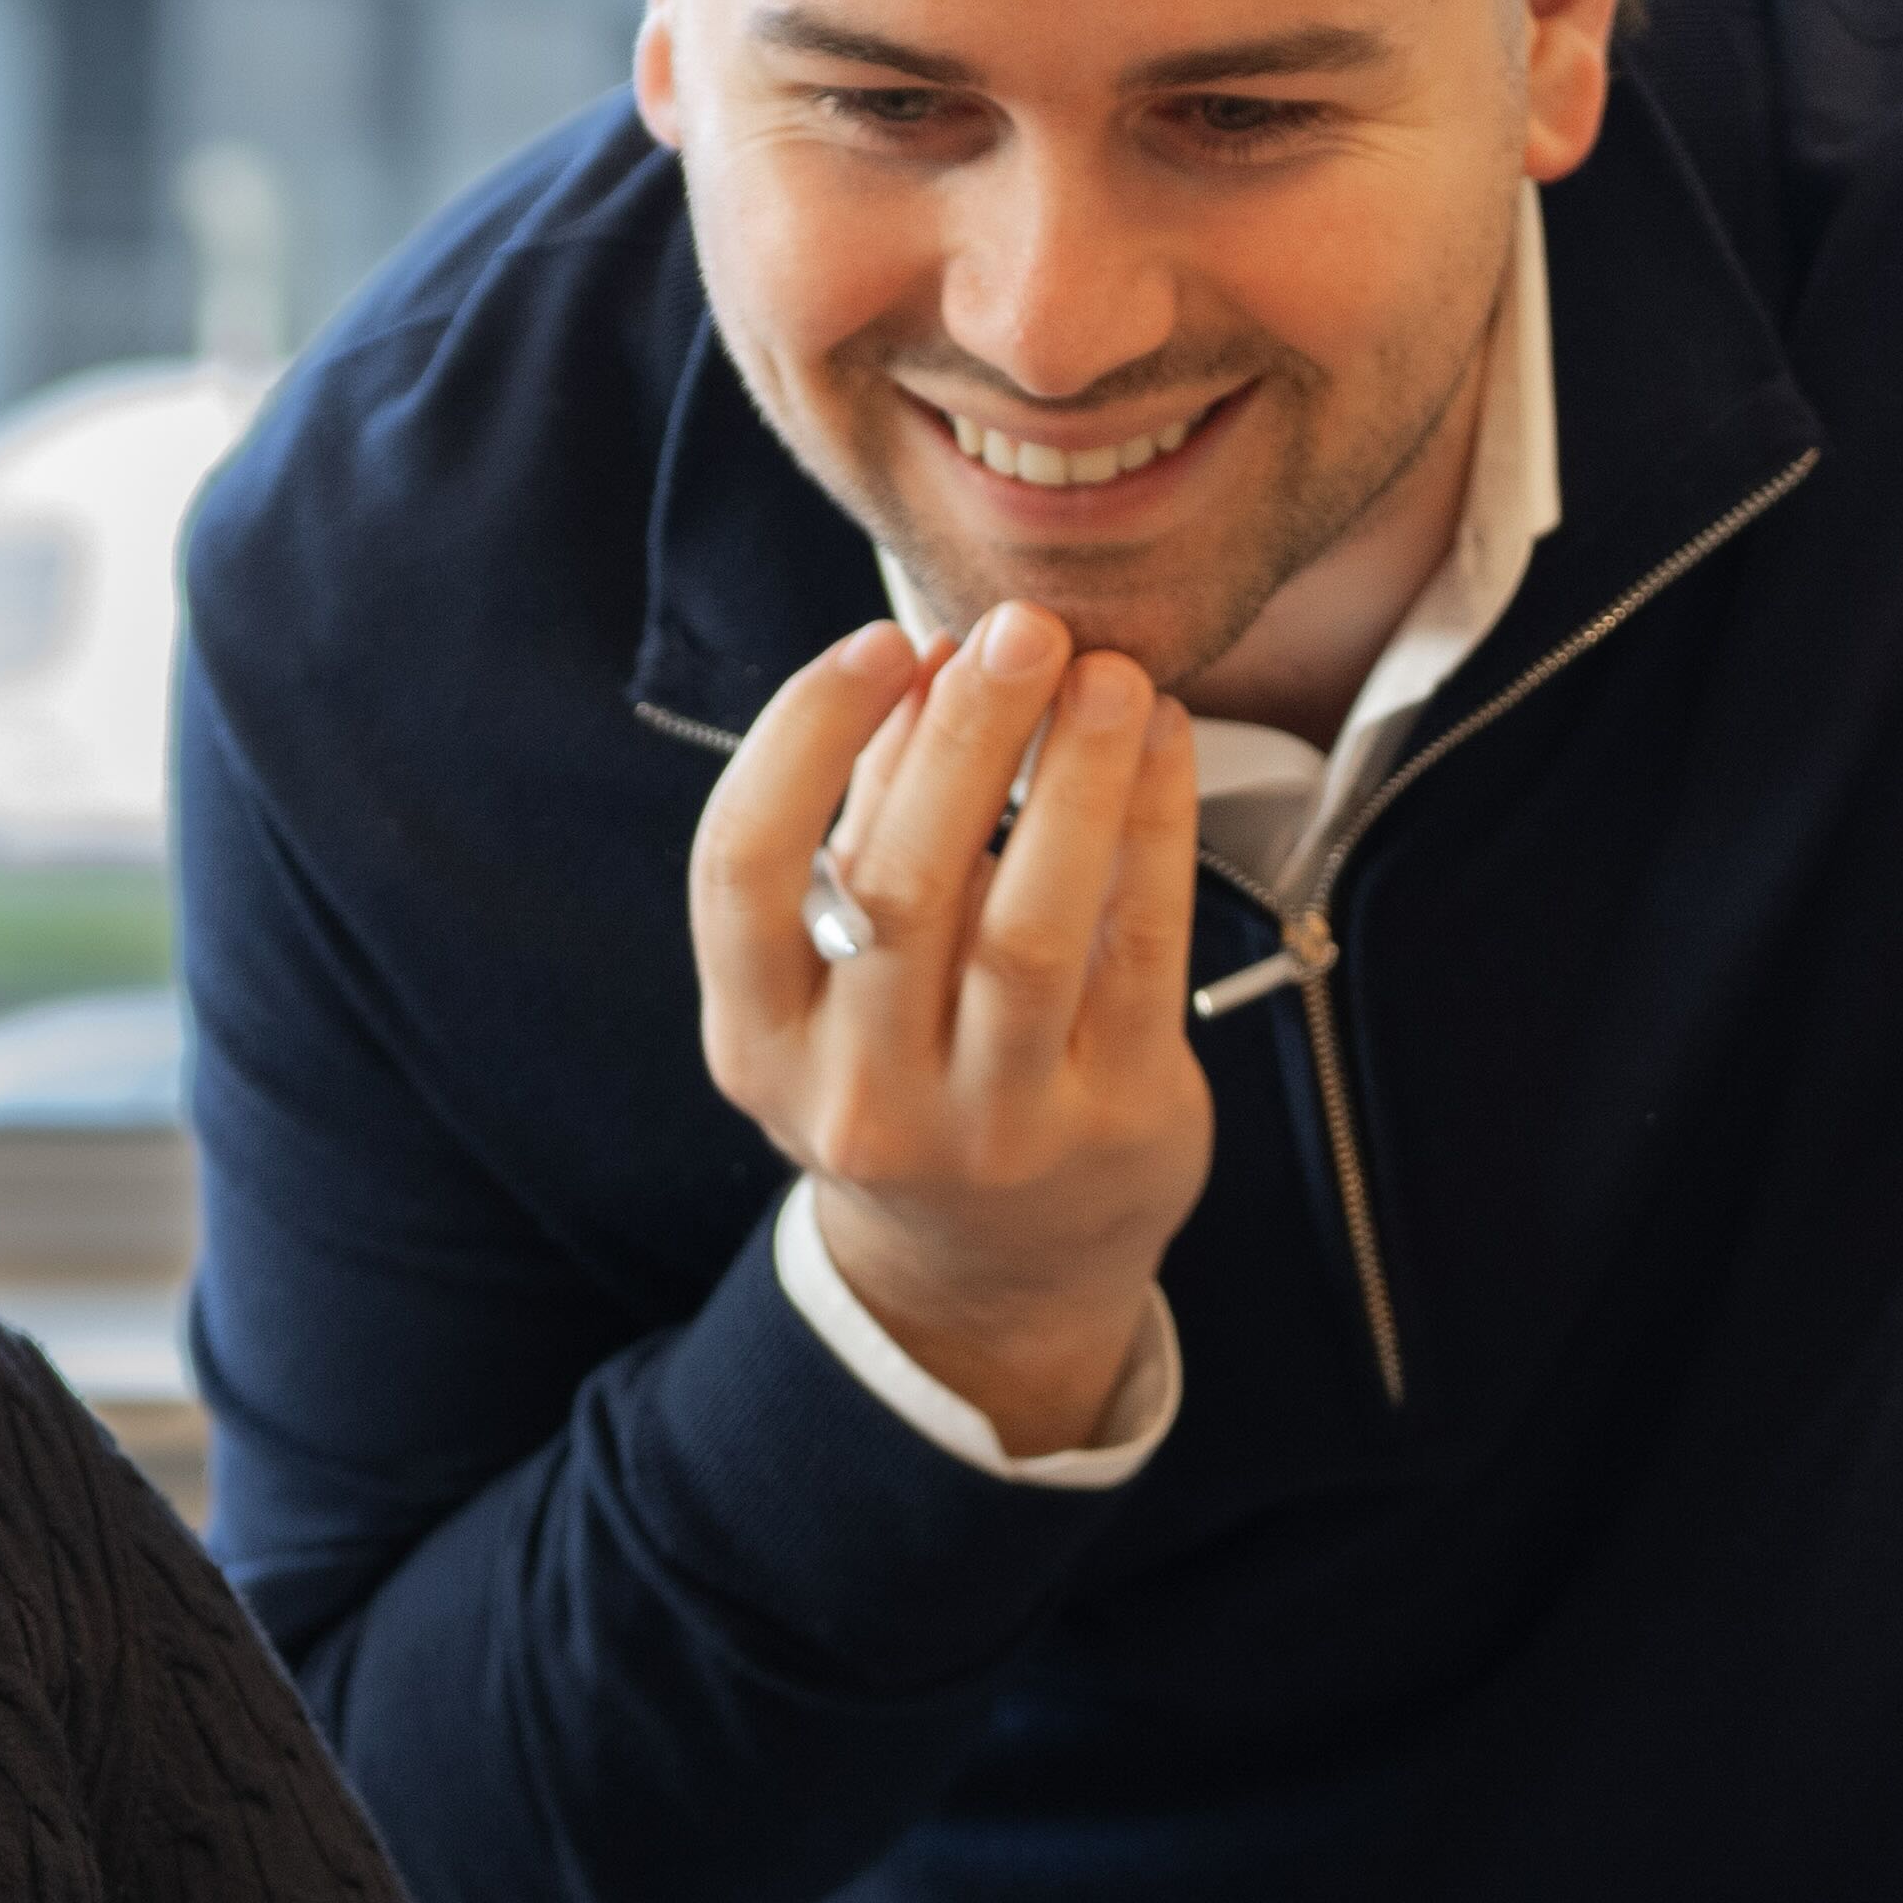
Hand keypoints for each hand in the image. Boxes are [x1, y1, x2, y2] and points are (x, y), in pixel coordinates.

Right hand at [689, 601, 1214, 1455]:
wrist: (996, 1275)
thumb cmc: (908, 1073)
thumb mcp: (839, 982)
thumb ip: (865, 827)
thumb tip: (927, 664)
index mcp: (760, 1045)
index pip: (742, 870)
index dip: (803, 739)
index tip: (882, 644)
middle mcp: (860, 1099)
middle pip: (898, 887)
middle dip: (962, 736)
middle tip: (1018, 628)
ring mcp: (990, 1127)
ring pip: (1026, 927)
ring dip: (1070, 779)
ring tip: (1106, 672)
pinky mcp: (1113, 1124)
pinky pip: (1139, 953)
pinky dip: (1151, 831)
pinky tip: (1160, 744)